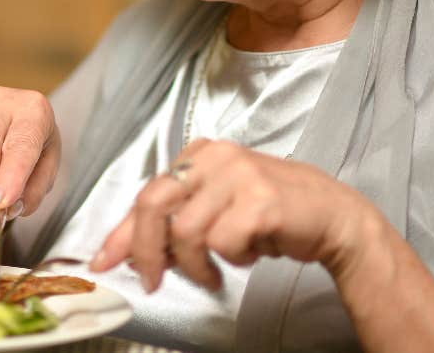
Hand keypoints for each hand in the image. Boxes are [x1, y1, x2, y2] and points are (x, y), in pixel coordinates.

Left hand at [90, 138, 381, 292]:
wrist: (331, 214)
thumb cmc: (268, 212)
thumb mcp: (215, 209)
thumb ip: (175, 222)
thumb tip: (128, 250)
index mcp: (199, 153)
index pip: (146, 192)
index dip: (121, 232)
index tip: (103, 261)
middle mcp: (214, 156)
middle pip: (154, 204)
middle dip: (145, 250)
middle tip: (151, 280)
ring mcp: (238, 174)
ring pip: (186, 231)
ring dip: (195, 266)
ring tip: (214, 273)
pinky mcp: (260, 199)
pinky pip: (223, 242)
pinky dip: (231, 260)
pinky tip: (247, 254)